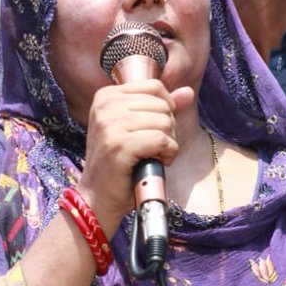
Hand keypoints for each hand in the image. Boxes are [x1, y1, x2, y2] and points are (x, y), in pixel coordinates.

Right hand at [77, 80, 193, 236]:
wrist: (97, 198)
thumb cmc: (118, 163)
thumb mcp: (137, 128)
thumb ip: (162, 107)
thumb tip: (187, 92)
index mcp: (106, 95)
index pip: (155, 87)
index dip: (166, 109)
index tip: (153, 130)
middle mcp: (105, 105)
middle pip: (162, 105)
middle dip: (167, 129)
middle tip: (153, 148)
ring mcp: (110, 124)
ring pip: (165, 122)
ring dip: (168, 144)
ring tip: (153, 157)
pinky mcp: (119, 144)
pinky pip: (162, 140)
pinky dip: (167, 154)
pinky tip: (156, 163)